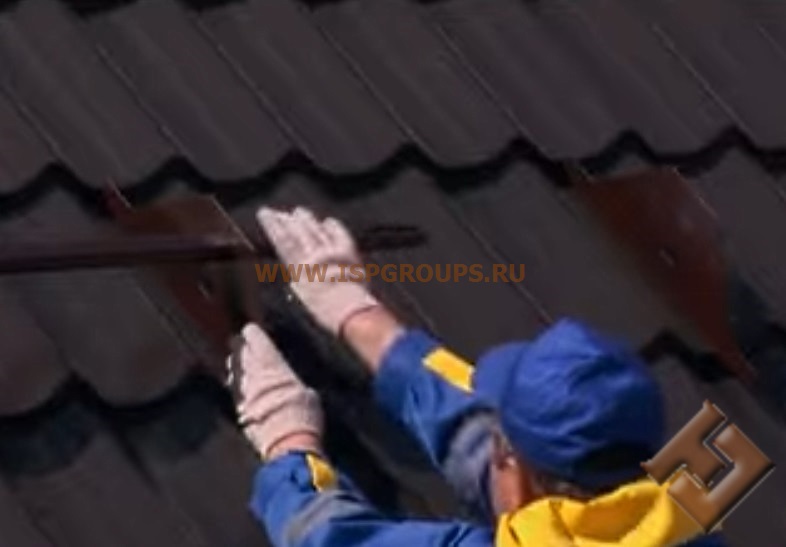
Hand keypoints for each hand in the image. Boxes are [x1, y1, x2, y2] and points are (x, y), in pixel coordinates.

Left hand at [226, 323, 323, 459]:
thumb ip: (291, 379)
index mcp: (271, 364)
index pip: (256, 340)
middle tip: (240, 341)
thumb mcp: (307, 391)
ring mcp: (243, 393)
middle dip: (240, 346)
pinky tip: (239, 385)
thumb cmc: (304, 416)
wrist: (287, 445)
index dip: (253, 333)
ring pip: (235, 372)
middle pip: (241, 353)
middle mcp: (252, 375)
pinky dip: (237, 385)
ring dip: (236, 365)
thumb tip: (286, 377)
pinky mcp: (239, 410)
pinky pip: (235, 391)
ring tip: (237, 360)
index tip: (251, 328)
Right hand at [257, 207, 379, 334]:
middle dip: (286, 219)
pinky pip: (339, 234)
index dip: (272, 226)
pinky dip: (333, 226)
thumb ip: (299, 282)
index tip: (264, 213)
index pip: (282, 242)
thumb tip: (295, 275)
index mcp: (299, 268)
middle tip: (278, 211)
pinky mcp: (348, 251)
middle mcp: (313, 255)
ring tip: (299, 211)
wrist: (351, 310)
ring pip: (315, 230)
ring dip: (307, 219)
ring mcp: (331, 251)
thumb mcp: (304, 298)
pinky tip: (328, 221)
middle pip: (298, 232)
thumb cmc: (325, 311)